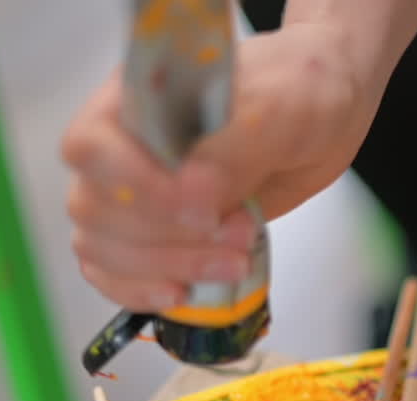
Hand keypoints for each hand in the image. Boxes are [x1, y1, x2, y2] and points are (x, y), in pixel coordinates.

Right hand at [61, 23, 378, 311]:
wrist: (324, 115)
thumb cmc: (297, 91)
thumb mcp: (275, 110)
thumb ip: (229, 149)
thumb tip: (191, 195)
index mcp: (137, 98)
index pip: (92, 147)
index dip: (137, 187)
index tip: (204, 208)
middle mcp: (123, 145)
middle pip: (97, 208)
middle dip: (168, 238)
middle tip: (239, 235)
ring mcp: (137, 191)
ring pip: (102, 246)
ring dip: (163, 267)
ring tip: (233, 262)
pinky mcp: (156, 231)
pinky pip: (112, 271)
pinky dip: (138, 290)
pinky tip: (182, 292)